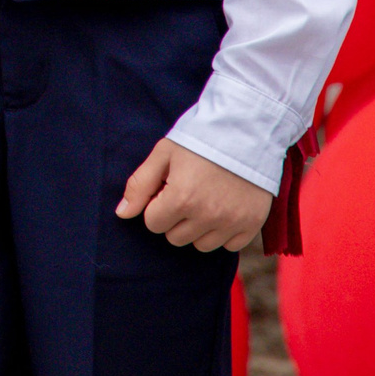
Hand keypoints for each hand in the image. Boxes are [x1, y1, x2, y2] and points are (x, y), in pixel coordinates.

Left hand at [117, 138, 272, 251]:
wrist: (246, 129)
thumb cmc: (199, 139)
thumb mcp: (163, 154)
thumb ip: (140, 185)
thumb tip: (122, 214)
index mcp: (181, 198)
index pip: (153, 224)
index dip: (157, 205)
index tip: (168, 188)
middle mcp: (207, 216)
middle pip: (175, 238)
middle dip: (175, 218)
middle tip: (187, 192)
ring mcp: (232, 222)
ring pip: (201, 245)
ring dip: (198, 228)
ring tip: (205, 200)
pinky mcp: (252, 224)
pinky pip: (229, 246)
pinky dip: (224, 232)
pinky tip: (224, 208)